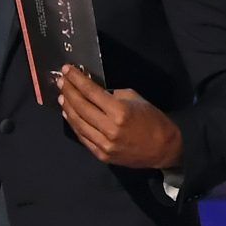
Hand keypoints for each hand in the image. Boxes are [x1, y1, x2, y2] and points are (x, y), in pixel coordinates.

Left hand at [56, 65, 182, 169]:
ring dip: (67, 108)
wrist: (164, 149)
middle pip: (81, 107)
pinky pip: (82, 137)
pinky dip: (74, 124)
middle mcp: (109, 128)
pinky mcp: (102, 155)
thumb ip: (112, 95)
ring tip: (61, 96)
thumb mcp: (135, 99)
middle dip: (68, 91)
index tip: (67, 70)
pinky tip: (69, 114)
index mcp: (119, 111)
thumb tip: (92, 91)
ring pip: (78, 123)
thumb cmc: (152, 119)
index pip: (91, 92)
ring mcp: (104, 144)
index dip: (77, 80)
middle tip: (61, 81)